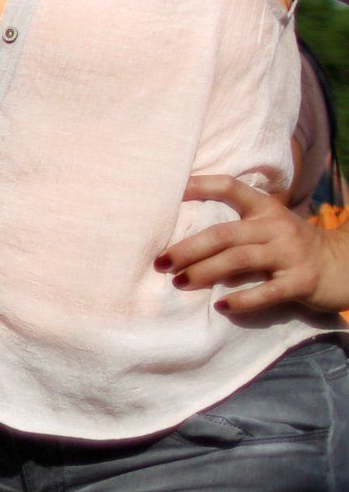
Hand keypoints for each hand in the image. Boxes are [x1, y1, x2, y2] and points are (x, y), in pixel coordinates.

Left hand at [162, 175, 348, 317]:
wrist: (344, 265)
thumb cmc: (292, 247)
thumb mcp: (270, 226)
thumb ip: (237, 227)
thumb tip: (182, 239)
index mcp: (265, 208)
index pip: (230, 187)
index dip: (200, 185)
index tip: (171, 191)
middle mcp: (276, 227)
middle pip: (223, 234)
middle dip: (188, 248)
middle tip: (161, 262)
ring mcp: (290, 253)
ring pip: (238, 260)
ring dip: (204, 272)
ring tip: (180, 282)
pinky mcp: (301, 281)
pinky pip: (266, 291)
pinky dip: (242, 300)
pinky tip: (222, 306)